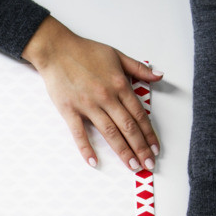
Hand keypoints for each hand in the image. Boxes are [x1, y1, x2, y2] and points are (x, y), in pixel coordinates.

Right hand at [21, 15, 163, 170]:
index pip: (139, 115)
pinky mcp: (70, 110)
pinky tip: (94, 162)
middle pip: (128, 127)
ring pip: (110, 133)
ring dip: (123, 151)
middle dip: (140, 148)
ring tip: (132, 166)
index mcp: (119, 85)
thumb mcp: (116, 55)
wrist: (56, 49)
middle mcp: (107, 97)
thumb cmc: (85, 51)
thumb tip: (159, 75)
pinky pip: (79, 133)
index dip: (149, 133)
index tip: (155, 148)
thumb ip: (138, 68)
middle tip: (148, 164)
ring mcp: (88, 105)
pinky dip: (86, 148)